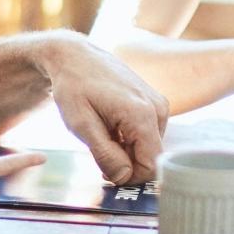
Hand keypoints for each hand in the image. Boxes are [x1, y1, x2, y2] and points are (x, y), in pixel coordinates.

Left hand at [41, 32, 168, 184]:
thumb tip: (124, 177)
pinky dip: (130, 137)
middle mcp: (157, 108)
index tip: (105, 170)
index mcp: (142, 114)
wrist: (75, 56)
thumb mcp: (81, 125)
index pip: (150, 166)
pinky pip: (148, 134)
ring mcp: (158, 104)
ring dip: (127, 150)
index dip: (128, 177)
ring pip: (149, 147)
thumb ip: (105, 154)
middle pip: (150, 158)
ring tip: (103, 131)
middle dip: (126, 162)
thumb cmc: (74, 87)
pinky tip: (111, 124)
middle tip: (99, 149)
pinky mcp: (155, 102)